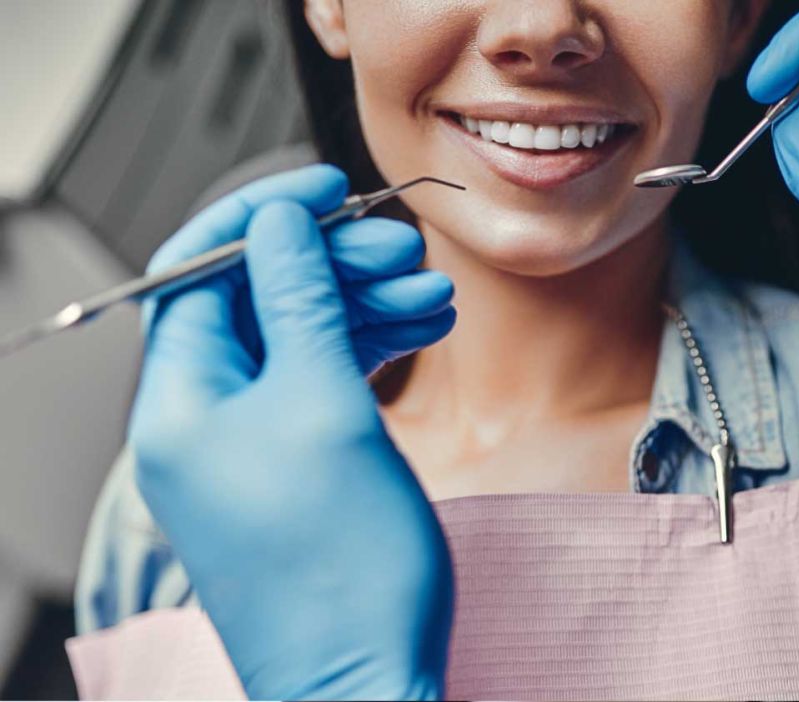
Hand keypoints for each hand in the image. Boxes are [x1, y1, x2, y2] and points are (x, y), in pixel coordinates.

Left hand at [129, 165, 454, 698]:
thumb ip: (301, 304)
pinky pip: (321, 385)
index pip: (200, 272)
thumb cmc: (343, 573)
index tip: (328, 188)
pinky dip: (369, 352)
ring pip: (299, 341)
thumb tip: (281, 224)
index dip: (264, 217)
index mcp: (181, 406)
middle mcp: (202, 424)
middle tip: (402, 246)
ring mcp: (248, 451)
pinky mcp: (293, 473)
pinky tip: (423, 333)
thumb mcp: (327, 409)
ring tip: (433, 295)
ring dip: (363, 305)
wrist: (369, 681)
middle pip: (256, 302)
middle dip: (331, 264)